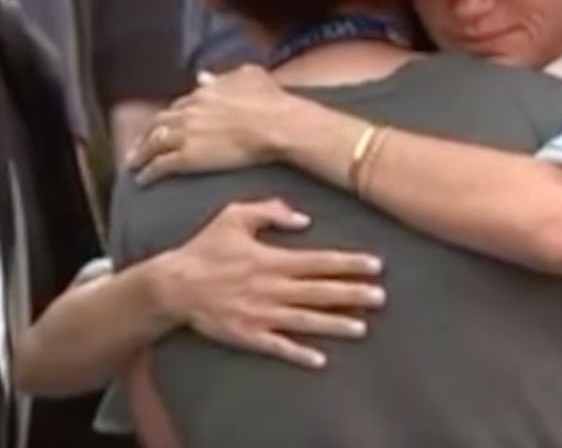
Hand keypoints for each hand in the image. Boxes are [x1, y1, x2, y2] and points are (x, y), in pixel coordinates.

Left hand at [130, 66, 294, 184]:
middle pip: (159, 123)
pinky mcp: (187, 157)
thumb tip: (203, 76)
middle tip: (140, 144)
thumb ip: (223, 76)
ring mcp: (185, 135)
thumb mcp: (250, 76)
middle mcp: (188, 112)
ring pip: (153, 144)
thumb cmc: (271, 101)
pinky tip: (143, 179)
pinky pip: (160, 166)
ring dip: (140, 154)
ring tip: (134, 163)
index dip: (170, 116)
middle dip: (146, 134)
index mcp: (203, 93)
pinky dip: (148, 172)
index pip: (179, 106)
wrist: (277, 125)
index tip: (166, 124)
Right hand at [151, 198, 384, 368]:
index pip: (320, 262)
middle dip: (353, 294)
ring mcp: (260, 314)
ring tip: (363, 328)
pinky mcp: (246, 335)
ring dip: (335, 324)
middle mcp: (271, 288)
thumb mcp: (234, 216)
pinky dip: (298, 353)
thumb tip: (303, 218)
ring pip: (305, 320)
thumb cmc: (205, 249)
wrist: (170, 286)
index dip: (350, 263)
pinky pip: (277, 346)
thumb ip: (270, 211)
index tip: (376, 265)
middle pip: (320, 292)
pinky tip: (320, 360)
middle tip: (382, 297)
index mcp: (272, 260)